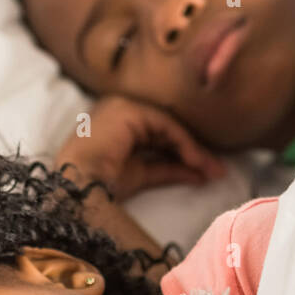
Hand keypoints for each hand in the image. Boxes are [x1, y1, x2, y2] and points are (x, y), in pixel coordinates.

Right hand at [55, 96, 224, 204]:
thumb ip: (169, 169)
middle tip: (217, 170)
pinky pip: (166, 126)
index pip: (158, 133)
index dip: (183, 152)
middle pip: (166, 128)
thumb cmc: (99, 185)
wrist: (78, 188)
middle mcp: (119, 108)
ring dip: (193, 149)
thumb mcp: (141, 175)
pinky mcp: (129, 111)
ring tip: (213, 169)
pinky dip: (184, 144)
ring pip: (169, 126)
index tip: (206, 172)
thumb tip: (199, 174)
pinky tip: (197, 161)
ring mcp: (123, 106)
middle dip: (193, 151)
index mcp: (117, 123)